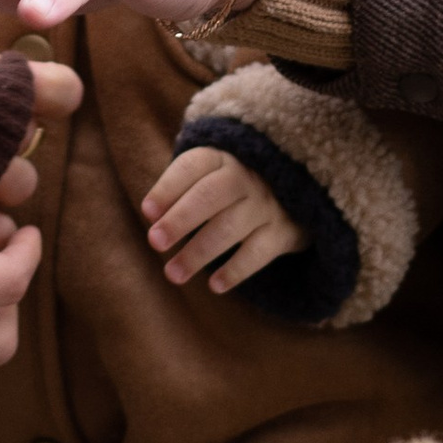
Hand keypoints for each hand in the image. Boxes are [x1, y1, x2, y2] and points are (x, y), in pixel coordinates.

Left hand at [142, 145, 306, 294]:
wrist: (294, 186)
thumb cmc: (233, 184)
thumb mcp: (212, 171)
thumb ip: (182, 187)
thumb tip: (152, 216)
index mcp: (221, 158)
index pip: (191, 167)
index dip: (168, 188)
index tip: (147, 212)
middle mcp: (245, 177)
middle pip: (210, 195)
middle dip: (180, 220)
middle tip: (155, 242)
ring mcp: (266, 204)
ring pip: (230, 227)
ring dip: (199, 252)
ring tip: (173, 274)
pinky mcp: (283, 232)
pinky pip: (258, 252)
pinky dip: (236, 270)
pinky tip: (215, 285)